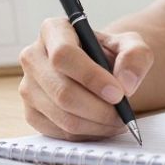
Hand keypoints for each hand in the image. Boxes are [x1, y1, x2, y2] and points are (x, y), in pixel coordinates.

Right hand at [17, 18, 153, 140]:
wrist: (101, 72)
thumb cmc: (112, 54)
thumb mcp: (131, 45)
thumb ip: (135, 56)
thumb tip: (126, 83)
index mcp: (53, 30)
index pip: (63, 55)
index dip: (91, 77)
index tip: (118, 93)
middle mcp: (33, 57)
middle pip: (62, 91)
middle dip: (99, 109)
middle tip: (123, 114)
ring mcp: (28, 87)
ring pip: (62, 116)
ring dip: (97, 124)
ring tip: (118, 120)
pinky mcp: (31, 113)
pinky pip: (60, 132)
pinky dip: (87, 134)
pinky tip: (103, 125)